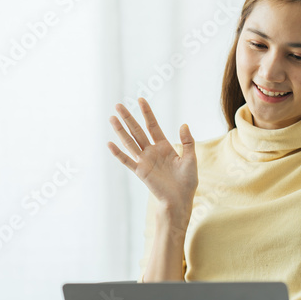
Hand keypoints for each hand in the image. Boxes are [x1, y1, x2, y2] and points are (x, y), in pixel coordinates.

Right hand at [107, 97, 197, 213]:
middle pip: (137, 131)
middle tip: (118, 105)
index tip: (140, 99)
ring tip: (112, 118)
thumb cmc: (187, 182)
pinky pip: (127, 161)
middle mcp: (152, 151)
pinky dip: (118, 153)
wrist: (180, 200)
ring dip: (121, 131)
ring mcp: (145, 161)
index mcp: (164, 147)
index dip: (147, 113)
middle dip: (128, 118)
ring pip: (130, 142)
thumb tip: (184, 124)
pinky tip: (110, 143)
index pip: (152, 126)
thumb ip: (187, 142)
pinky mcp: (141, 172)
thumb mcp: (191, 159)